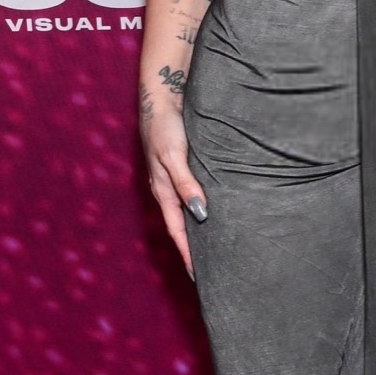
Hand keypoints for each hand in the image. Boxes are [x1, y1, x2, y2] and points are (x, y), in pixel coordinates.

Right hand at [139, 93, 207, 277]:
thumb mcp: (175, 156)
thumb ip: (187, 184)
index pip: (178, 230)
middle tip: (210, 268)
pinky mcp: (182, 166)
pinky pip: (192, 193)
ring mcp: (174, 177)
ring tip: (215, 244)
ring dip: (198, 227)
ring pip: (187, 210)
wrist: (160, 99)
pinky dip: (201, 206)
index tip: (198, 275)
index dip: (187, 252)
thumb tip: (201, 214)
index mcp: (163, 191)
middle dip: (192, 246)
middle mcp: (168, 188)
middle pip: (182, 224)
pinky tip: (213, 209)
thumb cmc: (166, 127)